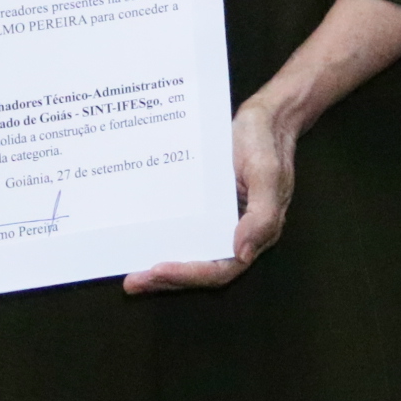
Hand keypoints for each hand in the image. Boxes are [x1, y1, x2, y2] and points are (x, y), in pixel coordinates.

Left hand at [125, 94, 293, 292]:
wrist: (266, 117)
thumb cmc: (266, 143)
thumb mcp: (268, 174)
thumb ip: (262, 216)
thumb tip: (242, 253)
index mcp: (254, 233)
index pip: (220, 268)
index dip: (189, 274)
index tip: (158, 270)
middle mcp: (235, 233)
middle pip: (200, 267)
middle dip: (167, 279)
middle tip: (133, 283)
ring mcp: (220, 220)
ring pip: (190, 253)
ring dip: (162, 267)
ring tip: (132, 274)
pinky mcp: (206, 206)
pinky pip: (185, 229)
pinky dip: (165, 239)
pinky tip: (142, 239)